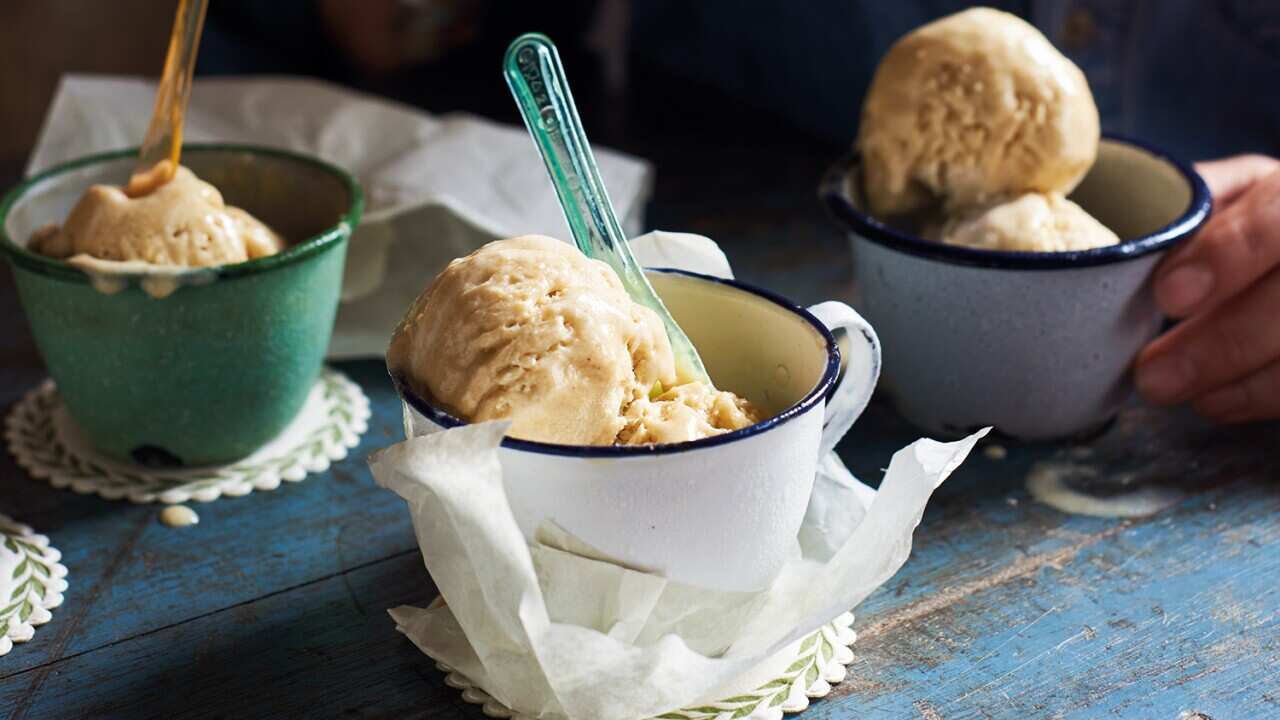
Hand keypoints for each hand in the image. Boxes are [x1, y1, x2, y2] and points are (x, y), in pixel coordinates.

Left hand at [1135, 154, 1279, 421]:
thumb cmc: (1244, 218)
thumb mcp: (1221, 195)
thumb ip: (1180, 210)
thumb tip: (1107, 242)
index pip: (1277, 218)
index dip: (1228, 255)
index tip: (1169, 294)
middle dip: (1221, 343)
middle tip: (1152, 376)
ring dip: (1237, 379)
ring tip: (1168, 391)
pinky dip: (1259, 395)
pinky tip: (1213, 401)